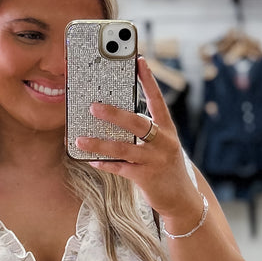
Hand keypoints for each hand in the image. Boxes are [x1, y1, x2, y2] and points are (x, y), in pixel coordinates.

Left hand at [75, 56, 199, 219]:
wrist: (181, 199)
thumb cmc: (165, 166)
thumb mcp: (160, 145)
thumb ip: (143, 132)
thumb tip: (112, 118)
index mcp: (167, 129)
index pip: (157, 100)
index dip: (149, 80)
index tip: (139, 61)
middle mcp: (164, 142)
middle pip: (137, 123)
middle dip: (114, 114)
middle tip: (93, 106)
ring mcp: (155, 160)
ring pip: (123, 148)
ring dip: (99, 143)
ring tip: (79, 139)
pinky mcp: (146, 177)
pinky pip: (120, 168)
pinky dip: (105, 163)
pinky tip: (92, 160)